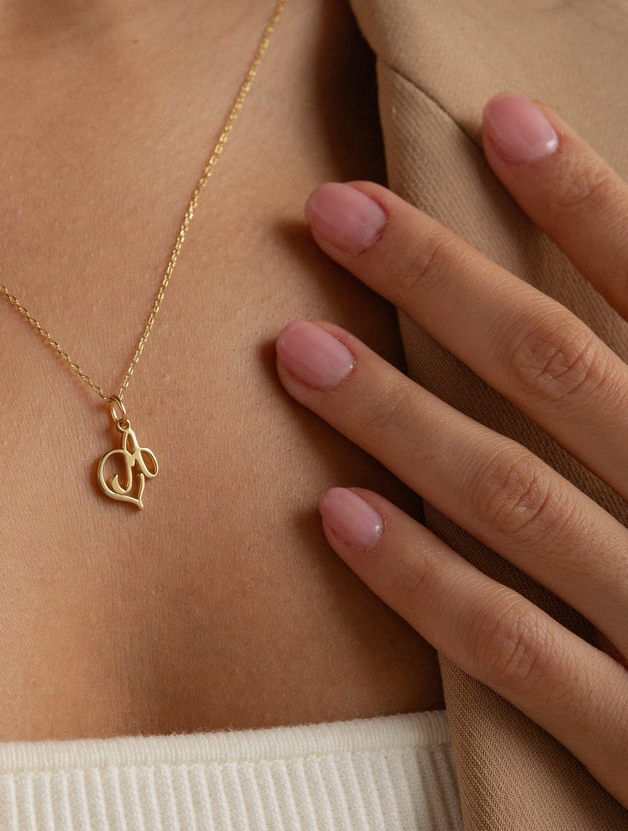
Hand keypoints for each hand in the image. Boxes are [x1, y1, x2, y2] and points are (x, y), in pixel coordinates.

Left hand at [275, 92, 627, 807]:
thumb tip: (602, 324)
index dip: (582, 201)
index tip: (493, 121)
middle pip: (558, 373)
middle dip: (441, 284)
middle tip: (328, 215)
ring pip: (513, 499)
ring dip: (397, 417)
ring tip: (292, 352)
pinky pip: (514, 650)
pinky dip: (425, 582)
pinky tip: (336, 518)